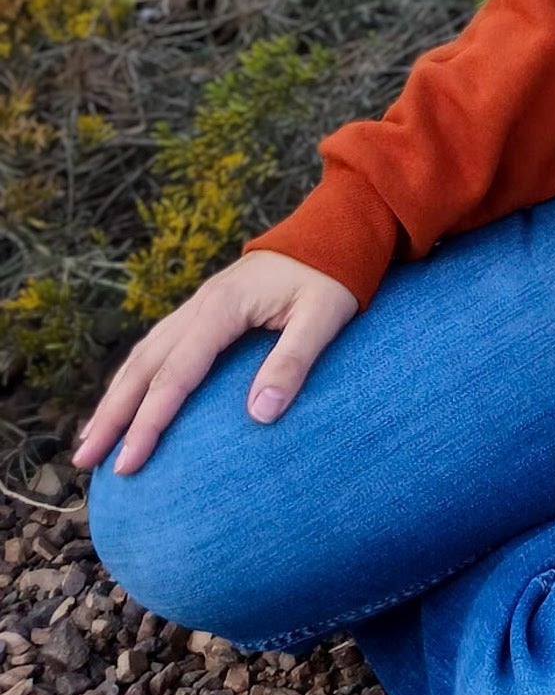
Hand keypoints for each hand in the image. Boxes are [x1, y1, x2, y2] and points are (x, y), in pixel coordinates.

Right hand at [69, 251, 359, 477]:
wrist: (332, 232)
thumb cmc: (332, 276)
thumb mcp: (324, 317)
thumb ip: (293, 361)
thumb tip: (261, 415)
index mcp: (223, 308)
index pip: (175, 374)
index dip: (149, 422)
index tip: (128, 462)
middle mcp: (199, 306)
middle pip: (144, 368)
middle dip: (112, 416)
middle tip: (83, 462)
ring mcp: (198, 306)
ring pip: (142, 357)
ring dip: (114, 398)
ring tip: (90, 441)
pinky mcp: (205, 309)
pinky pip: (157, 347)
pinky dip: (134, 377)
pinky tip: (124, 399)